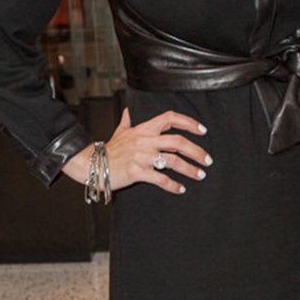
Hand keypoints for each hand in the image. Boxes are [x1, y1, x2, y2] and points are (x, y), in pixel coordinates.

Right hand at [64, 107, 210, 194]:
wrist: (92, 164)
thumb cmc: (109, 149)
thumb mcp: (119, 132)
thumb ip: (126, 121)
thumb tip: (127, 111)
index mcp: (144, 129)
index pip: (170, 118)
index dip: (189, 122)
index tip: (203, 130)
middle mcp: (145, 141)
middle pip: (177, 141)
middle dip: (196, 151)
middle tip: (208, 160)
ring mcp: (141, 156)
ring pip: (172, 161)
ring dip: (189, 169)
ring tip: (200, 175)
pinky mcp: (137, 172)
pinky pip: (160, 178)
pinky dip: (173, 185)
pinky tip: (181, 189)